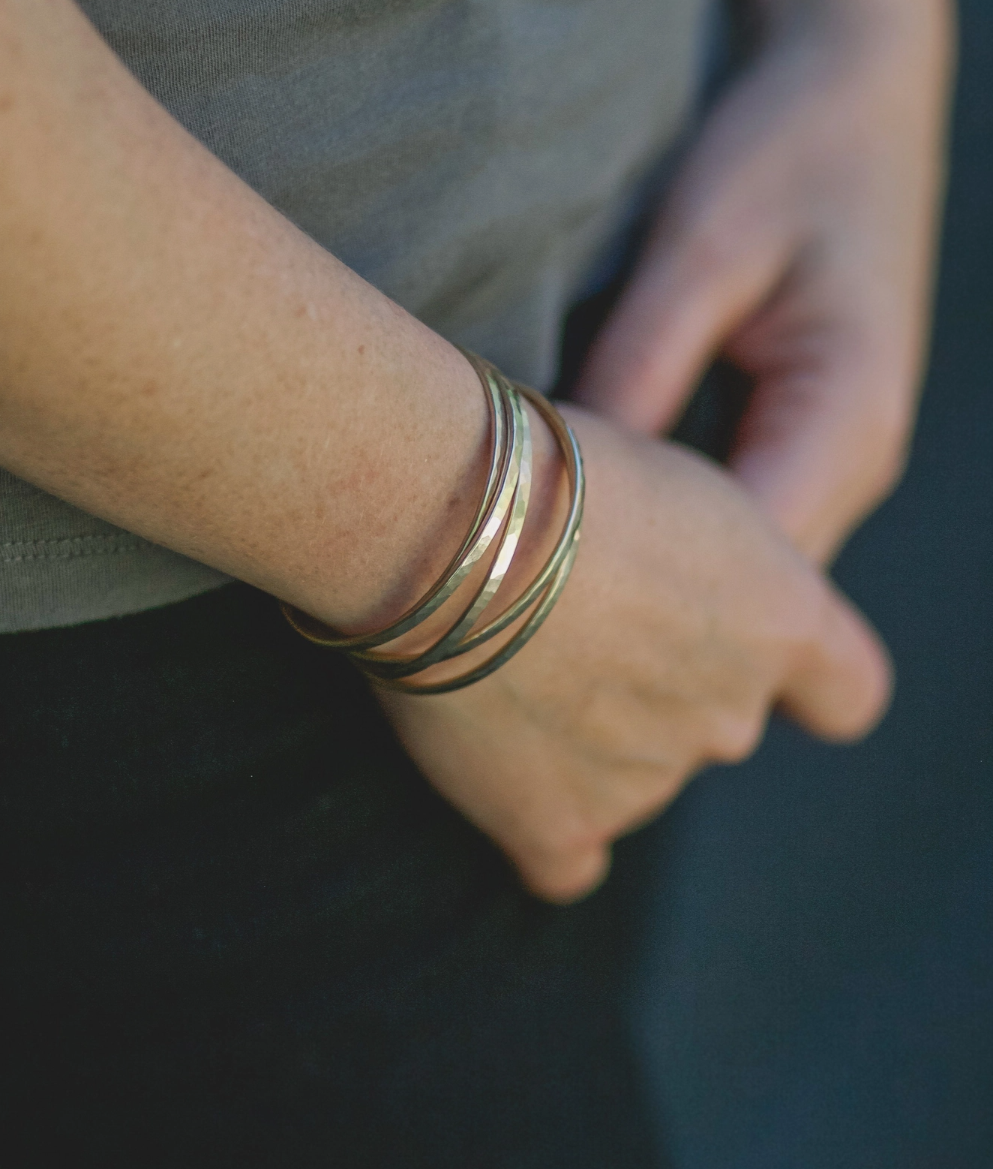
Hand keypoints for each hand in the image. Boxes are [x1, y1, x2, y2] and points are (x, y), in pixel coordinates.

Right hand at [376, 407, 890, 901]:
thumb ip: (715, 570)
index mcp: (779, 623)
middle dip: (661, 686)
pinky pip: (568, 858)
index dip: (803, 683)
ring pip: (634, 778)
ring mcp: (648, 781)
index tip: (750, 657)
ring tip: (509, 659)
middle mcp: (731, 713)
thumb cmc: (561, 475)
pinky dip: (541, 822)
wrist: (457, 527)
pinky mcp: (559, 821)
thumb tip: (675, 612)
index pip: (846, 692)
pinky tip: (505, 772)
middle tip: (575, 622)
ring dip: (589, 738)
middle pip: (715, 723)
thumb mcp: (680, 487)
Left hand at [573, 0, 952, 562]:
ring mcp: (829, 460)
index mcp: (846, 421)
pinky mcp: (797, 441)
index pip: (753, 567)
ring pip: (742, 570)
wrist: (858, 94)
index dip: (650, 598)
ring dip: (657, 580)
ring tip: (545, 573)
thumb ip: (641, 365)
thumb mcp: (702, 248)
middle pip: (750, 593)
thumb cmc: (790, 153)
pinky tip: (594, 526)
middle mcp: (851, 465)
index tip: (539, 590)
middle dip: (646, 608)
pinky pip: (734, 520)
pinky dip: (672, 538)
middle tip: (523, 600)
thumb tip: (567, 477)